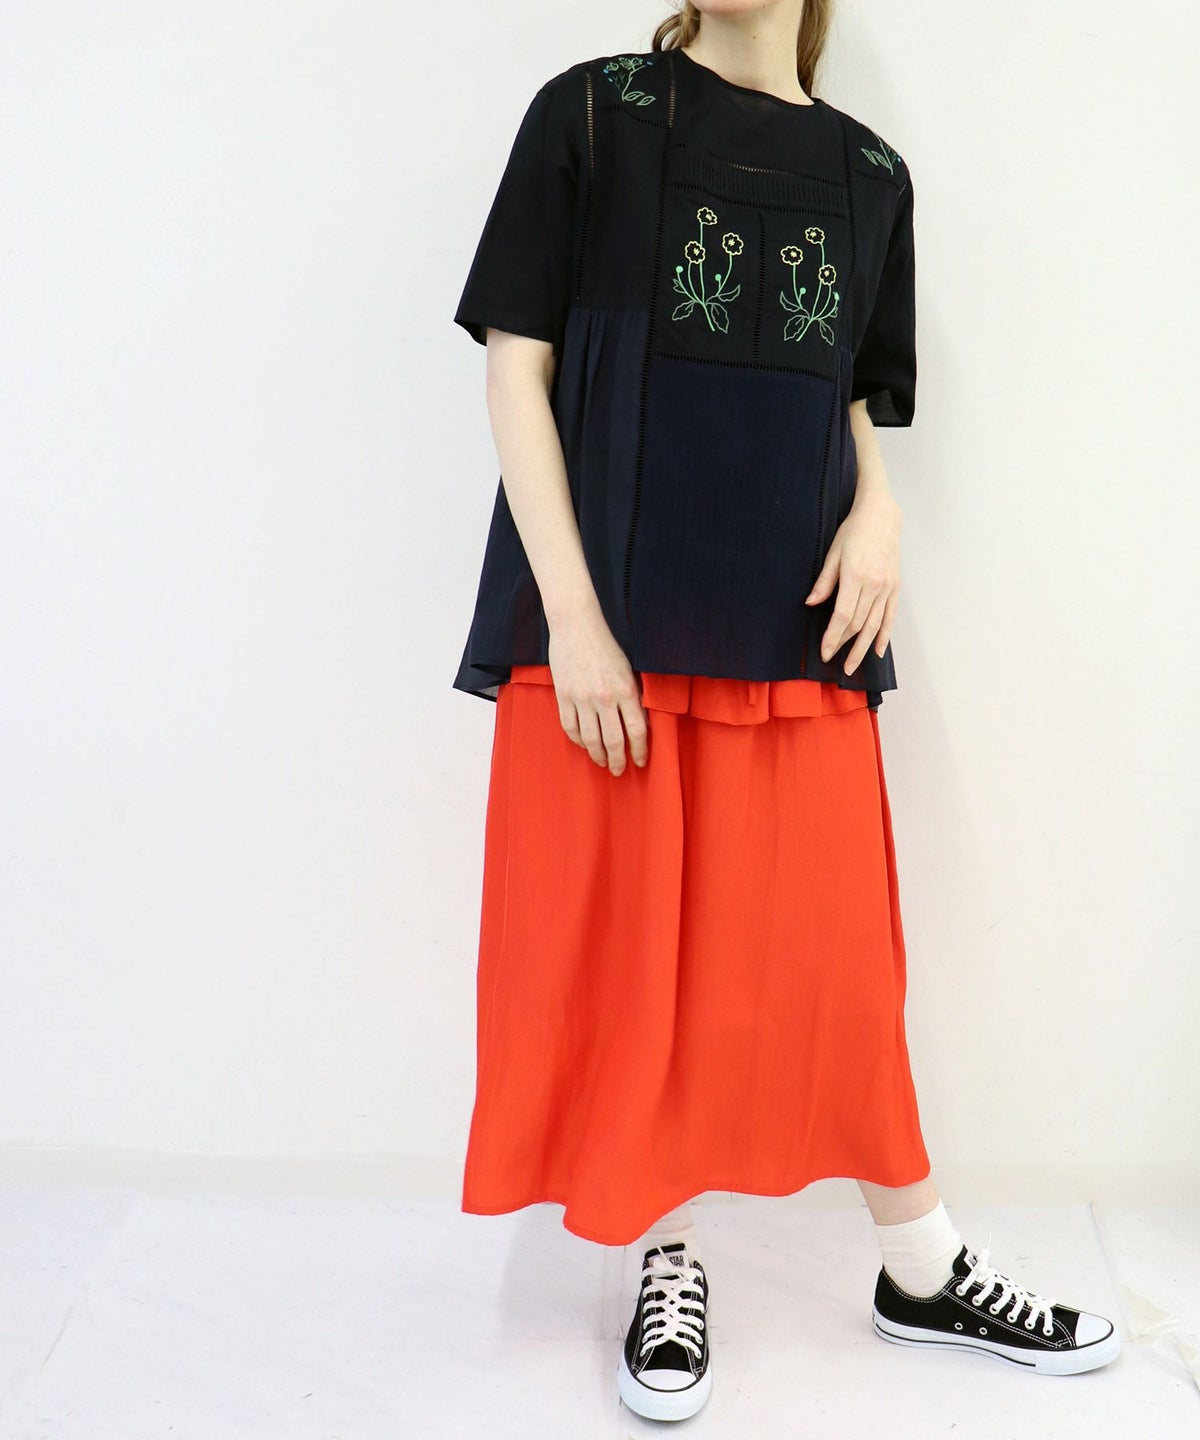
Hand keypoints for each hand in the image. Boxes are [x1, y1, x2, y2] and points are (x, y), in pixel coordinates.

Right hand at [547, 619, 647, 775]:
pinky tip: (584, 744)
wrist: (576, 625)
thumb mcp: (628, 670)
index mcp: (625, 689)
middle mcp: (605, 697)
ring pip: (590, 738)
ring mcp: (582, 698)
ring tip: (602, 762)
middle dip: (618, 760)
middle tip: (619, 770)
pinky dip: (578, 740)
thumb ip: (633, 696)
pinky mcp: (564, 696)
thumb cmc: (605, 645)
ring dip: (597, 755)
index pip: (637, 729)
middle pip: (613, 740)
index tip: (640, 761)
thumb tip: (638, 724)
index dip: (640, 750)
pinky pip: (570, 727)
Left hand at [804, 490, 901, 674]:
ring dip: (863, 648)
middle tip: (834, 662)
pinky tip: (877, 651)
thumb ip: (824, 581)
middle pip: (858, 624)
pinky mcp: (895, 587)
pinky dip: (885, 636)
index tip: (824, 652)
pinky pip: (890, 616)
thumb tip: (810, 603)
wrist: (882, 517)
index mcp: (855, 576)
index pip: (843, 616)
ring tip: (853, 666)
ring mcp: (887, 587)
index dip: (833, 637)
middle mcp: (874, 585)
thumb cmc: (853, 533)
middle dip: (844, 645)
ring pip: (875, 625)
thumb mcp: (833, 554)